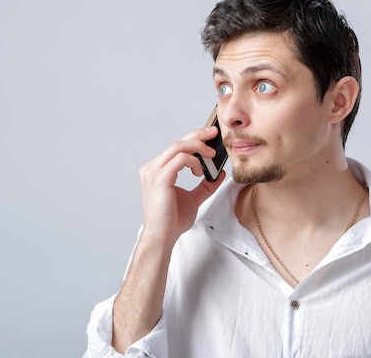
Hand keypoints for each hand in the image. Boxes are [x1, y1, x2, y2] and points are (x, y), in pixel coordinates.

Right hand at [138, 126, 225, 247]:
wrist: (163, 237)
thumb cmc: (172, 220)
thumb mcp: (194, 198)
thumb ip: (205, 185)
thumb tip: (219, 174)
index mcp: (157, 170)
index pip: (176, 148)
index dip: (193, 138)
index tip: (210, 136)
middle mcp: (152, 168)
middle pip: (177, 142)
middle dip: (198, 135)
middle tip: (214, 133)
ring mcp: (153, 172)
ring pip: (178, 147)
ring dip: (198, 147)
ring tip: (210, 156)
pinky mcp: (159, 179)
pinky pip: (179, 159)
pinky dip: (193, 161)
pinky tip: (200, 172)